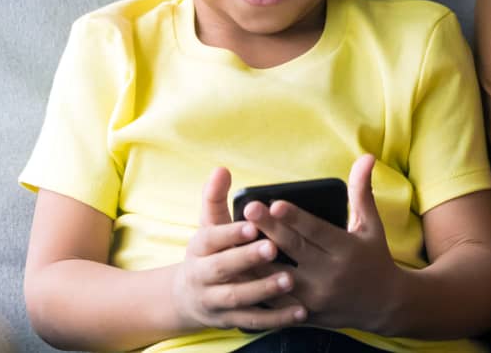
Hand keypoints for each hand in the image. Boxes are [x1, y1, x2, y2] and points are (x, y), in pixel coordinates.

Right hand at [171, 167, 306, 331]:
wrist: (189, 297)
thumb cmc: (211, 251)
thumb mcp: (209, 225)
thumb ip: (216, 198)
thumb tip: (221, 169)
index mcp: (199, 248)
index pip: (211, 239)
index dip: (230, 232)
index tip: (252, 224)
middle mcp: (201, 276)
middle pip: (220, 268)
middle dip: (245, 258)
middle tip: (272, 247)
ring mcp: (214, 301)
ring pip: (236, 297)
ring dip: (262, 289)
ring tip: (289, 279)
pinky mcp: (230, 320)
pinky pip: (253, 321)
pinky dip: (276, 318)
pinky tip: (301, 311)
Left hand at [243, 154, 406, 332]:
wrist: (382, 305)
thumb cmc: (374, 257)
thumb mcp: (371, 225)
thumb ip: (361, 192)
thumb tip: (366, 157)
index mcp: (346, 249)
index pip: (317, 231)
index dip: (296, 217)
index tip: (275, 203)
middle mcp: (330, 274)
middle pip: (294, 249)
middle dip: (269, 229)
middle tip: (249, 208)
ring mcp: (315, 297)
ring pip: (278, 277)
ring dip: (255, 259)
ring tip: (233, 240)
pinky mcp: (304, 314)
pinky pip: (274, 301)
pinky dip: (256, 287)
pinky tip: (238, 271)